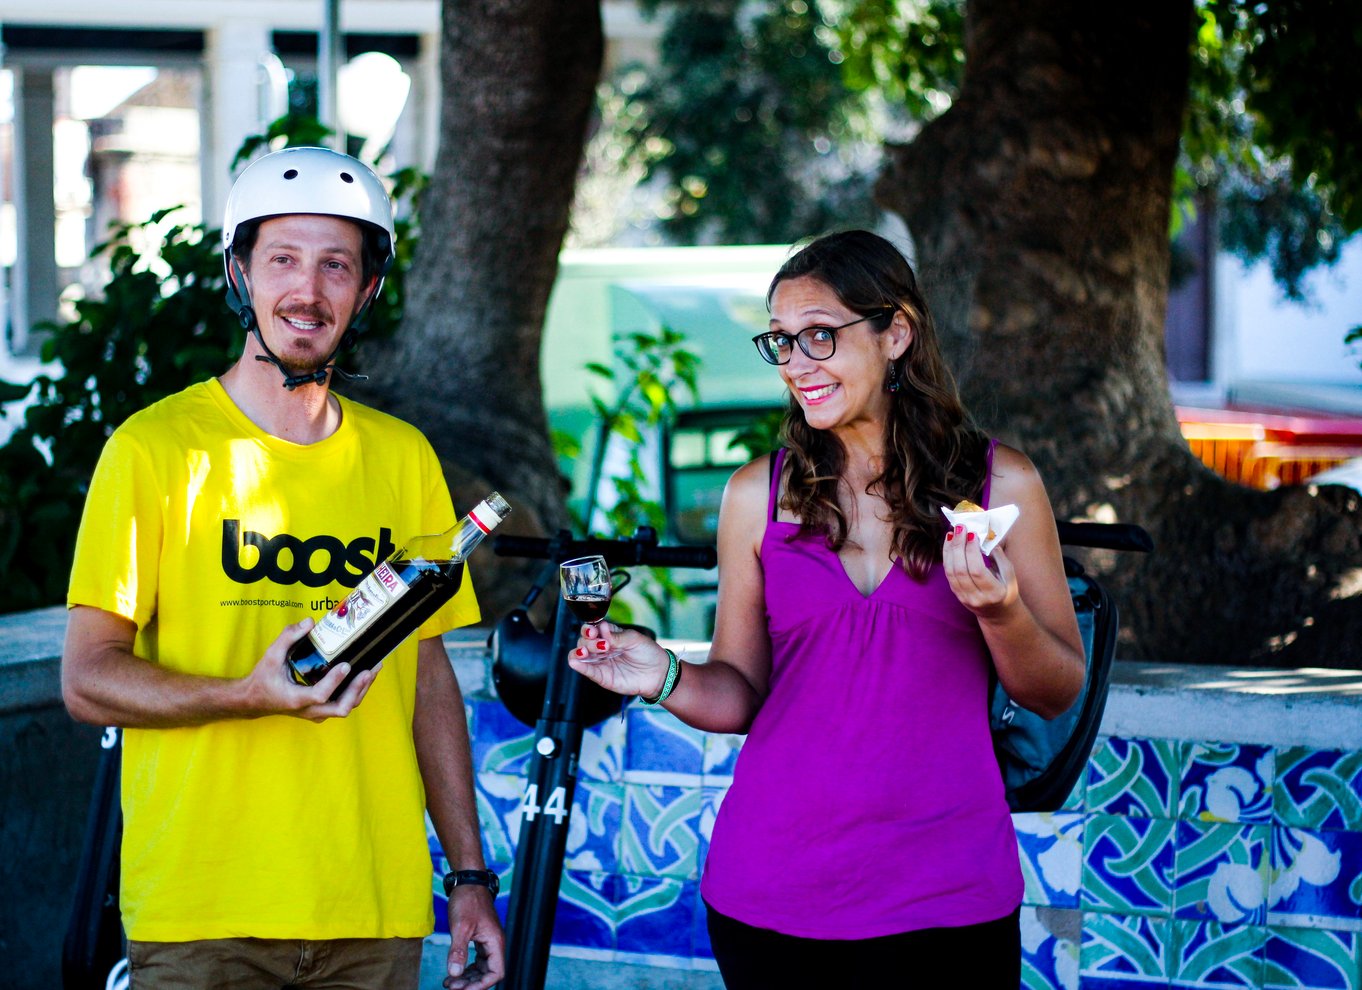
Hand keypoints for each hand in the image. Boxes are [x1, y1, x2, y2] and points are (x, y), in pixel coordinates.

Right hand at [240, 618, 379, 721]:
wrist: (255, 700)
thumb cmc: (264, 679)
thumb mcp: (271, 655)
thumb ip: (288, 637)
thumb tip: (309, 622)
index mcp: (296, 699)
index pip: (320, 695)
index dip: (335, 681)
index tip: (345, 665)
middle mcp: (309, 710)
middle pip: (341, 707)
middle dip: (357, 689)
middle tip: (369, 669)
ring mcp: (317, 713)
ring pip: (346, 707)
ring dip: (361, 689)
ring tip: (374, 669)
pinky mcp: (321, 711)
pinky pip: (343, 704)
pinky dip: (356, 691)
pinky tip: (365, 674)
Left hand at [443, 886, 504, 988]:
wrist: (467, 881)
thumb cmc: (467, 900)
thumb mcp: (460, 926)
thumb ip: (458, 951)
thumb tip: (454, 974)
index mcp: (495, 942)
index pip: (496, 973)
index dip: (481, 985)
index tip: (463, 989)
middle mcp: (494, 944)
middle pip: (488, 973)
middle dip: (470, 983)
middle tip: (451, 986)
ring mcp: (488, 942)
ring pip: (482, 968)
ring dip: (467, 978)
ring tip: (449, 982)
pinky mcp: (480, 939)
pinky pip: (477, 960)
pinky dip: (466, 968)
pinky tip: (454, 972)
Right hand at [568, 623, 669, 698]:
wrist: (658, 673)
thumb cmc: (648, 653)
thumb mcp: (634, 639)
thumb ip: (617, 635)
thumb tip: (602, 627)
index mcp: (609, 635)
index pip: (592, 629)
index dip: (590, 628)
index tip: (595, 630)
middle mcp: (602, 648)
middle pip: (584, 641)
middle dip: (589, 641)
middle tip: (603, 645)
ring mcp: (600, 662)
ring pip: (580, 655)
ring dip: (579, 651)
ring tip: (584, 652)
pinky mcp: (602, 676)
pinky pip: (587, 671)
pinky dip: (579, 666)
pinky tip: (575, 661)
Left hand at [942, 525, 1019, 617]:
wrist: (998, 615)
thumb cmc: (1007, 591)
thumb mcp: (1010, 576)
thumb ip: (1000, 558)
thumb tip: (987, 538)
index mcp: (994, 593)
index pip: (977, 571)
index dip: (972, 551)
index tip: (972, 534)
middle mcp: (976, 598)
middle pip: (961, 570)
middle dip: (958, 546)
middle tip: (960, 528)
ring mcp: (964, 598)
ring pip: (950, 572)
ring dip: (949, 550)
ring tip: (952, 533)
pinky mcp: (956, 594)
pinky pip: (948, 574)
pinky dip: (947, 557)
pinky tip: (949, 544)